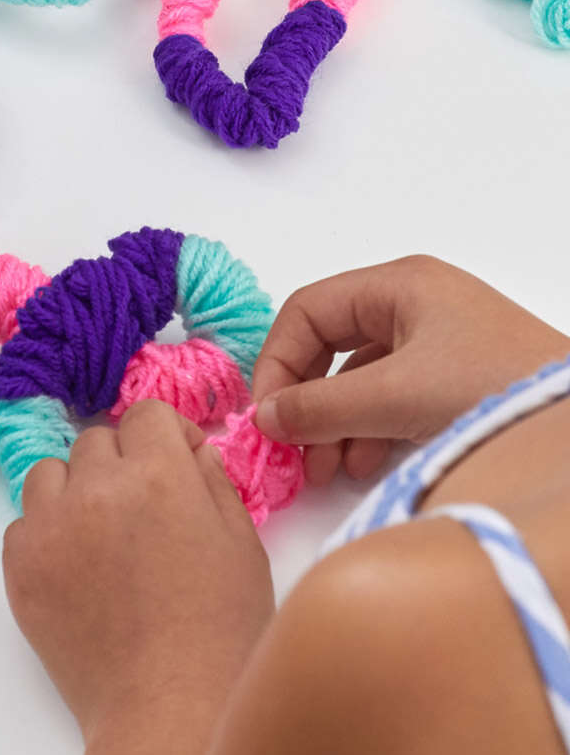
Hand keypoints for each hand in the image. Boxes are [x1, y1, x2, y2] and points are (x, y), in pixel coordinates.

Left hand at [3, 401, 273, 740]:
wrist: (170, 708)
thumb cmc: (223, 631)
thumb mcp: (242, 545)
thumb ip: (211, 483)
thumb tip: (189, 450)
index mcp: (158, 474)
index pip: (146, 414)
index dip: (165, 437)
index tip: (175, 466)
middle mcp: (96, 486)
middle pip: (97, 442)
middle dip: (122, 465)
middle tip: (144, 514)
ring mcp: (49, 524)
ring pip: (50, 474)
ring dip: (75, 492)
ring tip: (104, 541)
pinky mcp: (19, 563)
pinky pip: (25, 523)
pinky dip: (48, 536)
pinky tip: (80, 574)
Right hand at [251, 256, 569, 486]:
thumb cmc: (490, 390)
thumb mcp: (393, 398)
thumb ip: (319, 408)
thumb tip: (264, 419)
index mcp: (398, 284)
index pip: (306, 312)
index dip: (278, 362)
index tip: (268, 415)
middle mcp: (414, 303)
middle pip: (330, 344)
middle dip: (307, 399)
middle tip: (292, 445)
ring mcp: (439, 339)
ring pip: (359, 376)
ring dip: (334, 422)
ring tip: (324, 469)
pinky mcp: (457, 375)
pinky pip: (391, 395)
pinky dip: (368, 428)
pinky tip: (361, 464)